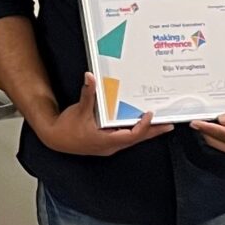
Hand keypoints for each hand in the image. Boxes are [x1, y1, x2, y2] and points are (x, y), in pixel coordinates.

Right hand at [42, 74, 173, 156]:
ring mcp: (108, 146)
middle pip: (136, 139)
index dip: (142, 127)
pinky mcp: (106, 144)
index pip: (130, 136)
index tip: (150, 115)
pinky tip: (141, 126)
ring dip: (147, 132)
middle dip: (153, 132)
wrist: (54, 139)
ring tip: (161, 125)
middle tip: (169, 125)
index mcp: (105, 141)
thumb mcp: (78, 110)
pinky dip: (135, 132)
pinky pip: (125, 138)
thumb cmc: (66, 128)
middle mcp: (110, 146)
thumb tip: (90, 77)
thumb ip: (87, 94)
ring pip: (132, 140)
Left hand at [189, 108, 224, 160]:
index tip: (194, 123)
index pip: (220, 134)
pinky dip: (220, 138)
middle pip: (217, 142)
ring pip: (221, 146)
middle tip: (197, 120)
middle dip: (205, 132)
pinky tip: (218, 130)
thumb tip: (222, 119)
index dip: (206, 128)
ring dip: (211, 136)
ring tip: (204, 124)